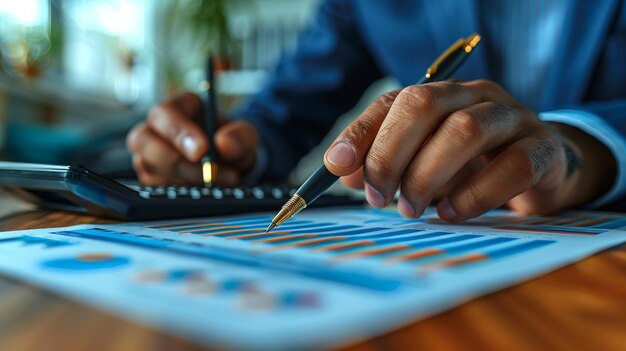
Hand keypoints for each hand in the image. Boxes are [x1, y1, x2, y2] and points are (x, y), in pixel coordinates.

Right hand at [127, 92, 258, 185]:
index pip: (164, 113)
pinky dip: (176, 191)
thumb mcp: (245, 136)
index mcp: (178, 106)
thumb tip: (224, 144)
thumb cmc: (232, 142)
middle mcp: (155, 128)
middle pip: (143, 139)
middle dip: (175, 160)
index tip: (201, 150)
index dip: (178, 132)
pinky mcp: (150, 176)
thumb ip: (239, 136)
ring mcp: (149, 153)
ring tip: (212, 182)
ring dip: (180, 179)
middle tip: (206, 174)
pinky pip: (152, 186)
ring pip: (146, 166)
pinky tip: (199, 191)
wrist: (230, 165)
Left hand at [323, 80, 615, 220]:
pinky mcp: (542, 150)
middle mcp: (475, 96)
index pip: (394, 101)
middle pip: (424, 105)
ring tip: (411, 209)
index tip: (336, 167)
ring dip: (427, 175)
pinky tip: (451, 213)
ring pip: (465, 131)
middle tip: (378, 197)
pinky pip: (511, 167)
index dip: (361, 133)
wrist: (542, 165)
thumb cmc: (472, 164)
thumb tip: (346, 175)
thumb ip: (386, 162)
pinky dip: (474, 195)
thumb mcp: (424, 160)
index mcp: (442, 94)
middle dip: (391, 155)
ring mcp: (513, 118)